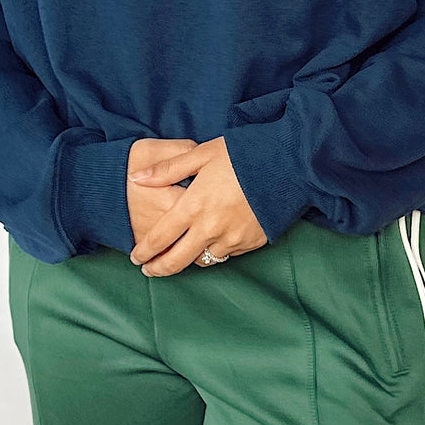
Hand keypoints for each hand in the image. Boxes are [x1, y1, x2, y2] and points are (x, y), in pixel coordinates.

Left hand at [127, 136, 267, 275]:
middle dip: (159, 268)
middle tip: (149, 270)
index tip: (136, 257)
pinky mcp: (251, 243)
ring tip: (182, 253)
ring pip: (203, 260)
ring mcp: (233, 239)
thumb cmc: (242, 154)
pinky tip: (213, 241)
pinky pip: (227, 254)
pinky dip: (216, 250)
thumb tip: (137, 179)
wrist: (288, 164)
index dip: (144, 251)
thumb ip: (167, 170)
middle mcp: (211, 228)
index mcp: (194, 206)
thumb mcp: (201, 154)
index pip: (160, 238)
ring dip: (190, 258)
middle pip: (177, 260)